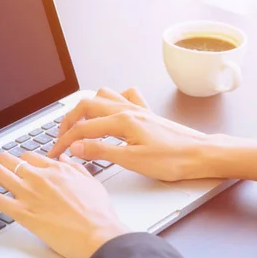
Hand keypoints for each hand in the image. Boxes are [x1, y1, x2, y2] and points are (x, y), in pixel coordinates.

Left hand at [0, 152, 128, 257]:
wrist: (98, 233)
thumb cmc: (98, 214)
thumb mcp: (91, 183)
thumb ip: (76, 169)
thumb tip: (65, 159)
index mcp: (57, 169)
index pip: (28, 157)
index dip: (18, 162)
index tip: (15, 168)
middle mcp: (40, 177)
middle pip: (9, 160)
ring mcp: (29, 193)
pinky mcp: (22, 212)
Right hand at [49, 87, 256, 182]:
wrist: (201, 154)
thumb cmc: (173, 160)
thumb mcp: (132, 161)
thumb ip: (101, 152)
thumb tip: (76, 147)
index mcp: (122, 121)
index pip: (82, 129)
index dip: (64, 142)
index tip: (55, 153)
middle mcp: (127, 109)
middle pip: (86, 106)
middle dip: (69, 121)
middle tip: (60, 138)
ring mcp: (137, 109)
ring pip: (103, 96)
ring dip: (87, 107)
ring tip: (80, 124)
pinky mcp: (146, 113)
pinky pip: (125, 96)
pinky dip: (112, 100)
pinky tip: (111, 111)